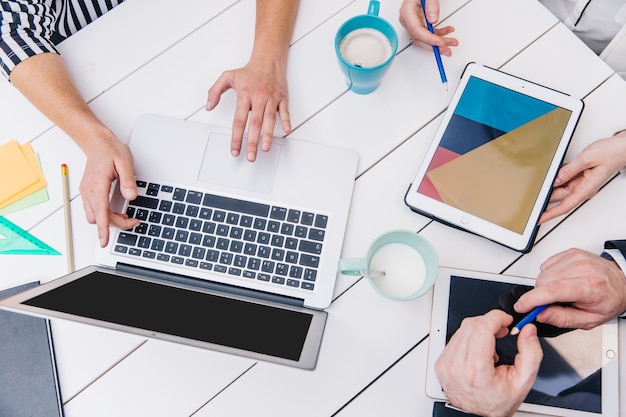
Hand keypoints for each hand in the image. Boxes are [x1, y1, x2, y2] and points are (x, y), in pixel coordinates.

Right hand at [79, 132, 138, 246]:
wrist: (96, 142)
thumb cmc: (109, 150)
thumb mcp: (125, 162)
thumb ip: (128, 180)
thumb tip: (131, 196)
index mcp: (97, 184)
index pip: (100, 211)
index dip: (103, 228)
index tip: (104, 241)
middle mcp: (89, 190)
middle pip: (98, 218)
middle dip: (114, 224)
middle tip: (133, 221)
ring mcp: (86, 192)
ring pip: (94, 216)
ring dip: (108, 220)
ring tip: (126, 216)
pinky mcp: (88, 192)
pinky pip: (93, 210)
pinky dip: (104, 215)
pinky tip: (116, 212)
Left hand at [206, 57, 291, 161]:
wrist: (268, 59)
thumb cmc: (249, 71)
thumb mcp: (227, 77)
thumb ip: (214, 91)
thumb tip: (208, 106)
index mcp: (245, 95)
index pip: (239, 121)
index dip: (236, 137)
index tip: (235, 150)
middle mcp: (259, 98)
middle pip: (254, 124)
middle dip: (252, 142)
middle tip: (250, 156)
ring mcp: (271, 98)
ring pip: (269, 120)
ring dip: (267, 135)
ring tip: (265, 149)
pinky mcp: (282, 98)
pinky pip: (284, 111)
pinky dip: (286, 120)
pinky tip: (285, 131)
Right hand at [399, 0, 457, 55]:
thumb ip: (431, 5)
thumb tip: (433, 20)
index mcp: (407, 12)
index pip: (417, 31)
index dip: (429, 39)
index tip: (440, 43)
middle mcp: (407, 20)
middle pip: (420, 39)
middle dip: (435, 46)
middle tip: (448, 48)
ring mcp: (412, 22)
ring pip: (424, 38)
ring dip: (439, 41)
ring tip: (452, 41)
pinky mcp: (418, 23)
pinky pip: (427, 33)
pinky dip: (439, 34)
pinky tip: (448, 31)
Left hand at [435, 310, 542, 416]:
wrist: (477, 416)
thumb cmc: (497, 402)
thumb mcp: (523, 382)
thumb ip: (531, 354)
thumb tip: (528, 331)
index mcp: (477, 371)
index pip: (481, 328)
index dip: (496, 318)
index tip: (506, 320)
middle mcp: (457, 366)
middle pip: (471, 325)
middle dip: (489, 322)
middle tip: (501, 330)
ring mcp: (446, 364)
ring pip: (461, 329)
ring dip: (478, 330)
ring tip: (490, 346)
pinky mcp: (441, 362)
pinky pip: (454, 338)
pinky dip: (468, 338)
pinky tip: (478, 351)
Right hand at [515, 248, 625, 328]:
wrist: (622, 283)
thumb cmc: (607, 300)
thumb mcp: (589, 319)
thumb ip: (562, 319)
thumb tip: (540, 314)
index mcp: (589, 287)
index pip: (552, 291)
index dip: (532, 299)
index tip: (521, 306)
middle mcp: (582, 268)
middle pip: (544, 281)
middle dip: (540, 295)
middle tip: (550, 304)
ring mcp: (576, 258)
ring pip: (543, 273)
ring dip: (545, 285)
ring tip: (561, 292)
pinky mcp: (571, 252)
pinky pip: (547, 264)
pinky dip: (549, 274)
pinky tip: (562, 280)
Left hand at [539, 131, 625, 222]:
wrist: (623, 147)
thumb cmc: (612, 152)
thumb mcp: (586, 159)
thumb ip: (569, 170)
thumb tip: (555, 179)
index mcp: (586, 189)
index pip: (564, 206)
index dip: (550, 214)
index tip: (539, 219)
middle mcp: (583, 188)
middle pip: (559, 197)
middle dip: (545, 199)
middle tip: (530, 200)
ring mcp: (582, 182)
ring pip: (561, 187)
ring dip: (550, 186)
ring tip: (537, 186)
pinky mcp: (581, 176)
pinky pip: (566, 178)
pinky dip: (558, 176)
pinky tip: (552, 172)